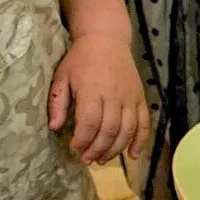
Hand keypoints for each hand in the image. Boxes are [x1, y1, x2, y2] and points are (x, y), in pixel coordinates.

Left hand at [48, 34, 150, 163]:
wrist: (106, 39)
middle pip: (109, 130)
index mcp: (92, 89)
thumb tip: (55, 127)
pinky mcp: (140, 97)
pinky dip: (140, 141)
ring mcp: (130, 97)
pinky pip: (144, 123)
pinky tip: (133, 154)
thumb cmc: (80, 59)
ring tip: (102, 159)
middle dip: (97, 150)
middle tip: (86, 159)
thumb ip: (57, 102)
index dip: (82, 141)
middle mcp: (114, 94)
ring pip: (127, 130)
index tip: (74, 148)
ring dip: (115, 149)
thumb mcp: (61, 76)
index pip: (90, 123)